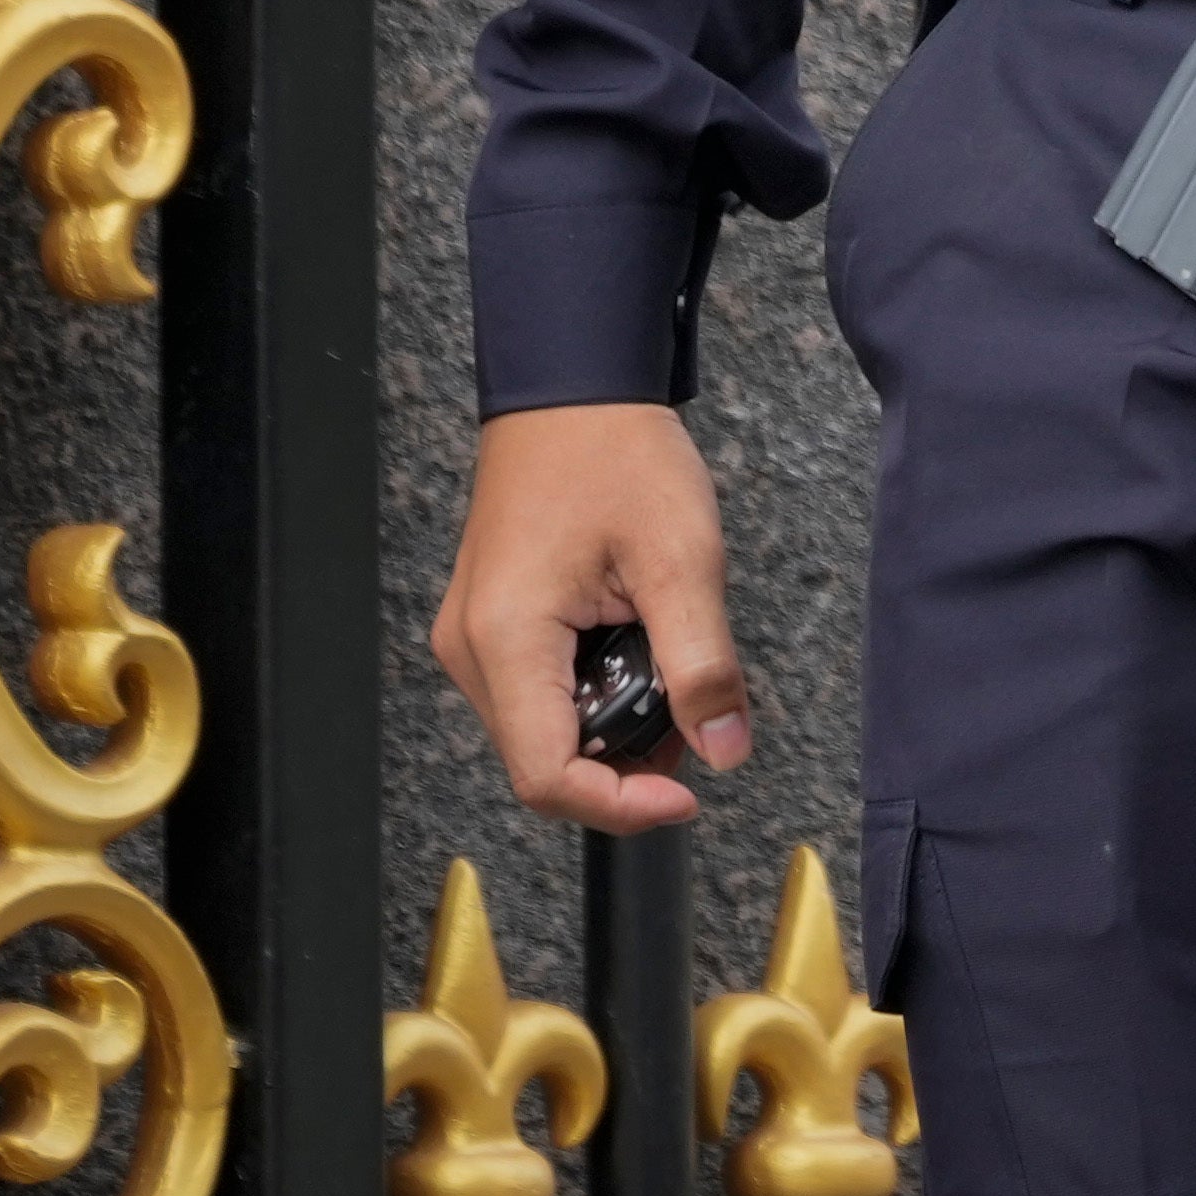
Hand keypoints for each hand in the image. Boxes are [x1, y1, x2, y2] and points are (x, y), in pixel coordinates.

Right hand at [435, 402, 743, 829]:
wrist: (573, 390)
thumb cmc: (618, 457)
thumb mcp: (681, 559)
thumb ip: (703, 664)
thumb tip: (725, 751)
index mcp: (505, 641)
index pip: (545, 775)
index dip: (619, 804)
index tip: (690, 794)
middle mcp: (470, 651)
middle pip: (540, 760)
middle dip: (622, 767)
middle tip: (697, 731)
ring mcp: (473, 639)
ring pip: (540, 730)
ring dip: (610, 732)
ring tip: (678, 689)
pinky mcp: (490, 625)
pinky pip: (537, 692)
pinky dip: (593, 696)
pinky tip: (643, 659)